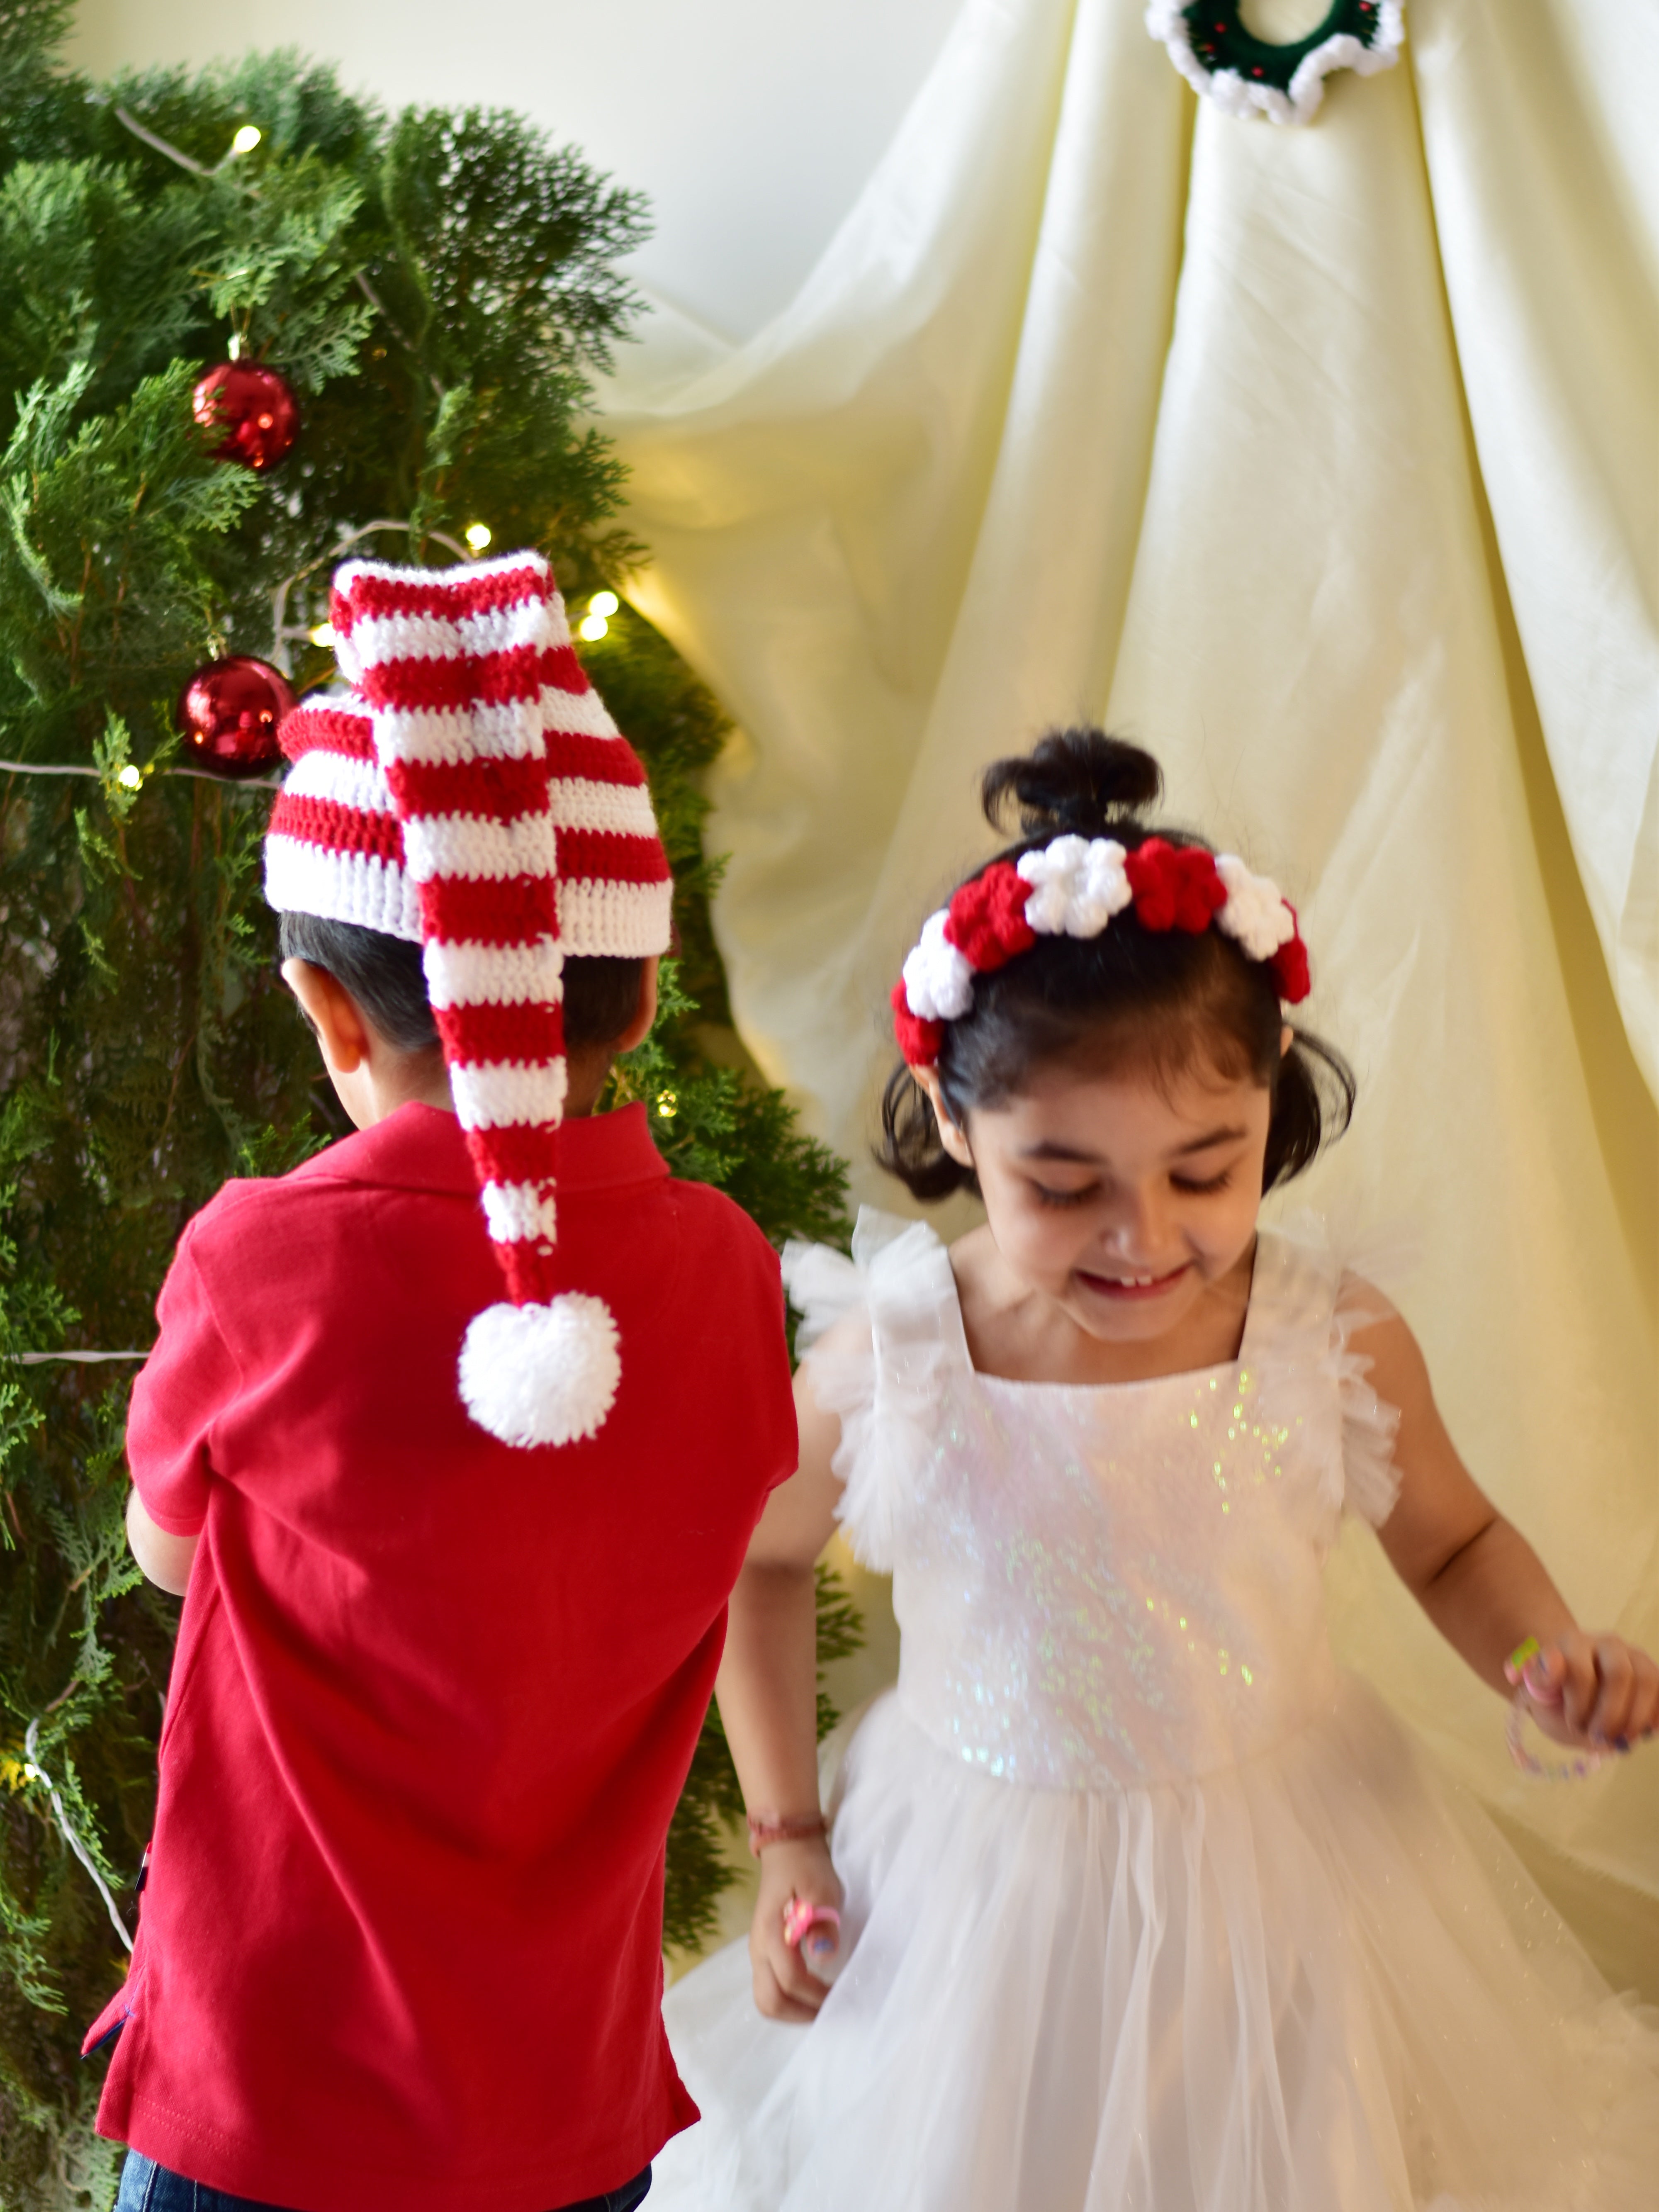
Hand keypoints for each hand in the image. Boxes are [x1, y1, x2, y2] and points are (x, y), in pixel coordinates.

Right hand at [748, 1835, 843, 2022]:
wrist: (788, 1848)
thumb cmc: (806, 1867)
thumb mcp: (822, 1888)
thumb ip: (822, 1923)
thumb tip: (823, 1955)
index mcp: (771, 1934)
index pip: (791, 1979)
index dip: (817, 1995)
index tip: (841, 1995)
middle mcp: (758, 1948)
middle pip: (769, 2001)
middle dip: (800, 2014)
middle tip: (828, 2010)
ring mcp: (758, 1951)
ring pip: (765, 1998)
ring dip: (792, 2011)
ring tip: (820, 2006)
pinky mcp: (763, 1950)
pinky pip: (769, 1987)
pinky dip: (787, 1999)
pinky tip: (809, 1993)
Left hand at [1506, 1631, 1658, 1751]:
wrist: (1577, 1694)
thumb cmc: (1557, 1696)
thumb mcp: (1537, 1694)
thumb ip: (1535, 1684)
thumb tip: (1518, 1672)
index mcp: (1569, 1644)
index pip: (1576, 1663)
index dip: (1578, 1694)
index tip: (1572, 1719)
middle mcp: (1604, 1643)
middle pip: (1619, 1674)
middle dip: (1610, 1713)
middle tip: (1596, 1737)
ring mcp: (1633, 1656)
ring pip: (1647, 1680)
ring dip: (1634, 1717)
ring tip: (1619, 1741)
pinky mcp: (1652, 1672)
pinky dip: (1655, 1715)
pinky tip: (1643, 1732)